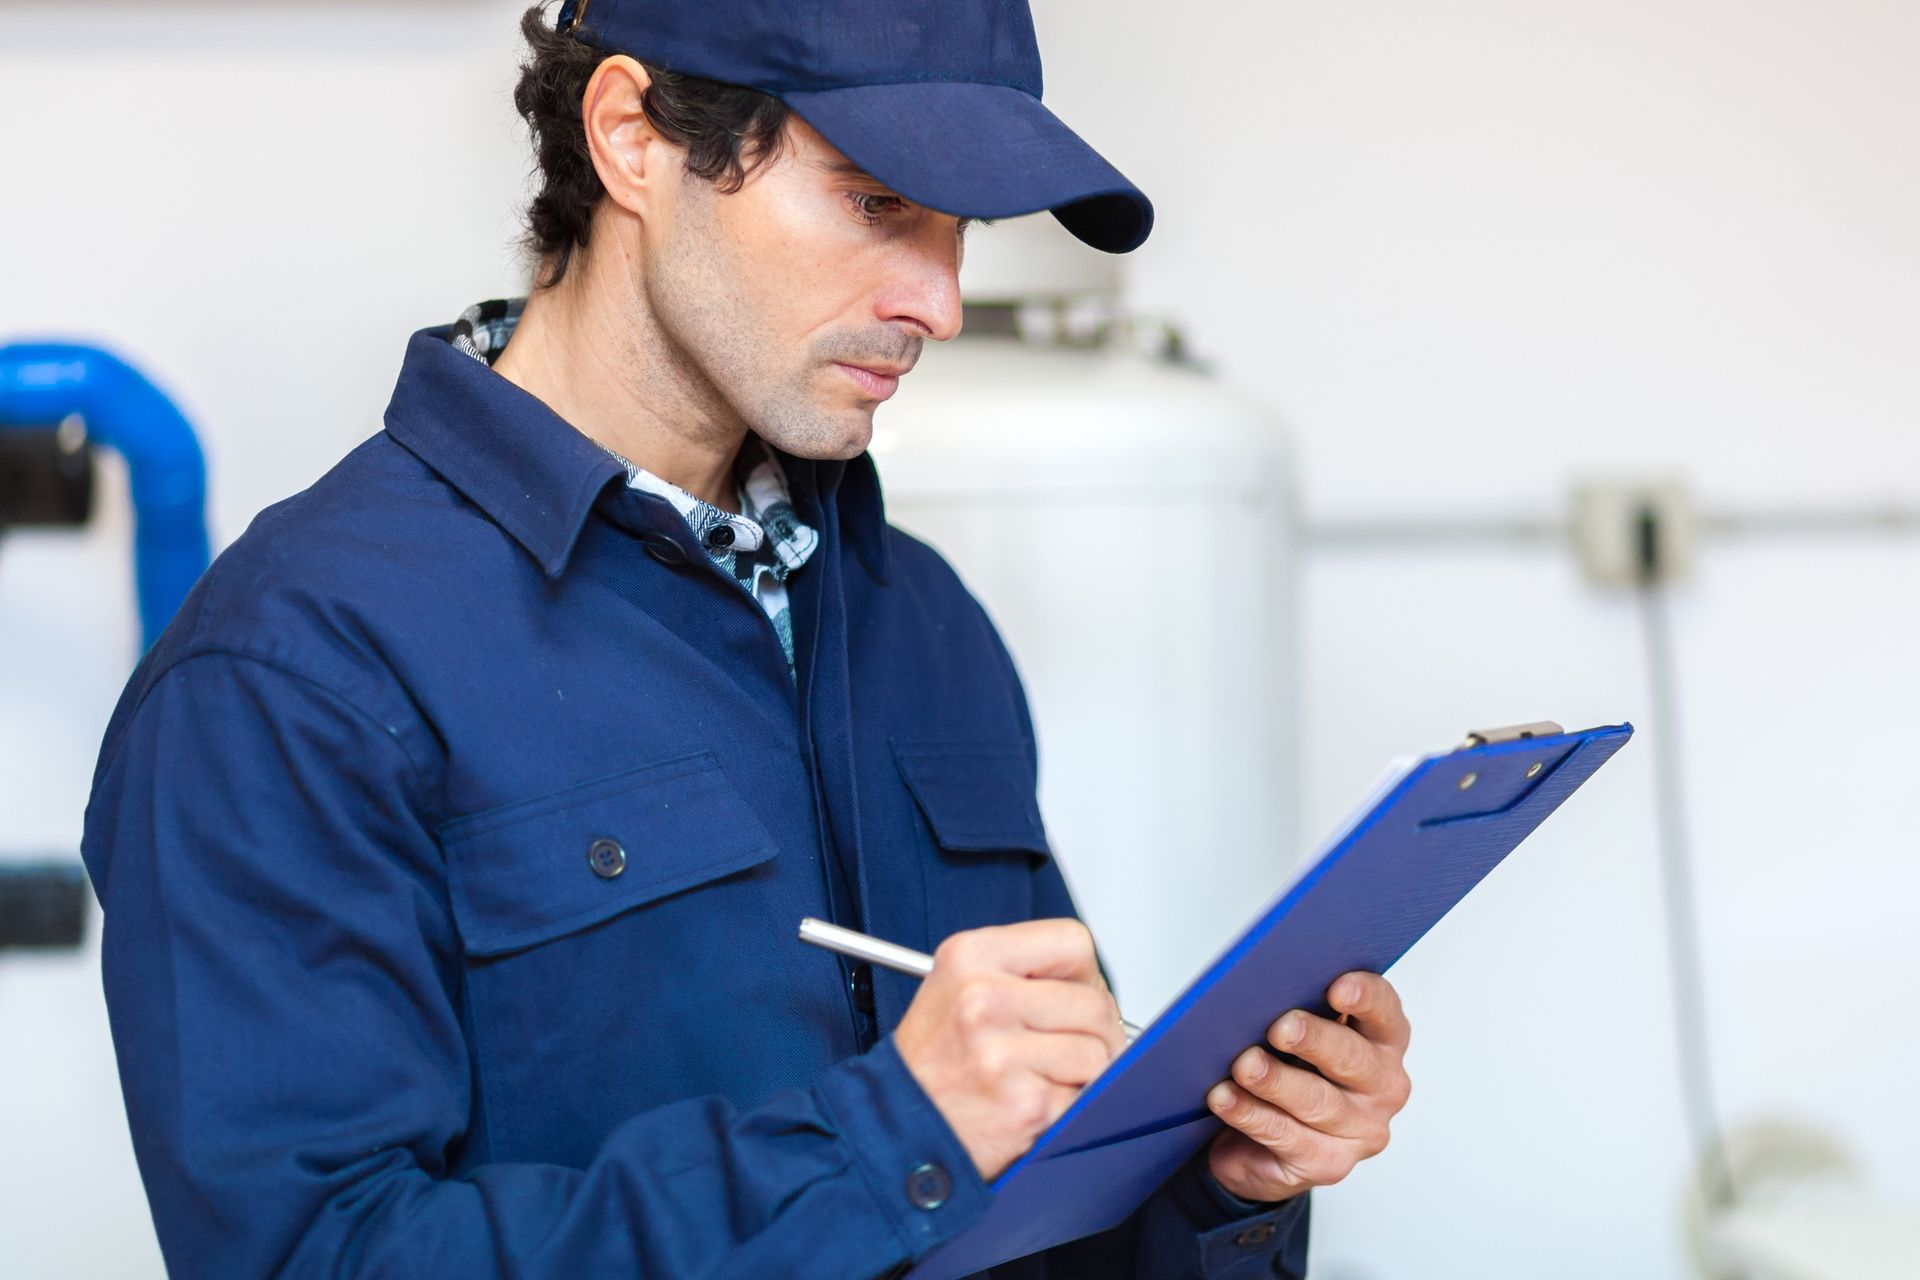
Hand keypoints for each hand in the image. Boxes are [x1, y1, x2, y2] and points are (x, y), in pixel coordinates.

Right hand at [893, 919, 1126, 1180]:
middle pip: (1093, 1003)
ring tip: (1044, 1078)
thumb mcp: (958, 986)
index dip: (1084, 974)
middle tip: (1068, 1048)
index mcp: (969, 956)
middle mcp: (983, 999)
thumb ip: (1022, 972)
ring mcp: (1002, 1054)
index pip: (1072, 942)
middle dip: (1095, 1031)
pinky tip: (1033, 1104)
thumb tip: (1096, 986)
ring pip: (1097, 1052)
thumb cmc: (933, 1062)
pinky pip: (1085, 1097)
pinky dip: (1070, 1106)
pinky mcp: (1023, 1104)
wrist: (895, 1129)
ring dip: (1085, 1073)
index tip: (1075, 995)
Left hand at [1204, 971, 1411, 1202]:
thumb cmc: (1287, 1070)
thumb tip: (1262, 989)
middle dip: (1315, 1040)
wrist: (1261, 1144)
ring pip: (1317, 1101)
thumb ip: (1297, 1009)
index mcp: (1383, 1040)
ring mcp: (1360, 1130)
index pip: (1384, 1011)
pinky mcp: (1328, 1164)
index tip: (1336, 987)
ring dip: (1276, 1081)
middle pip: (1353, 1058)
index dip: (1365, 996)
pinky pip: (1286, 1136)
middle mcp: (1382, 1085)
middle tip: (1280, 1028)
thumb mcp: (1298, 1036)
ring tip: (1244, 1065)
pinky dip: (1250, 1114)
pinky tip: (1225, 1097)